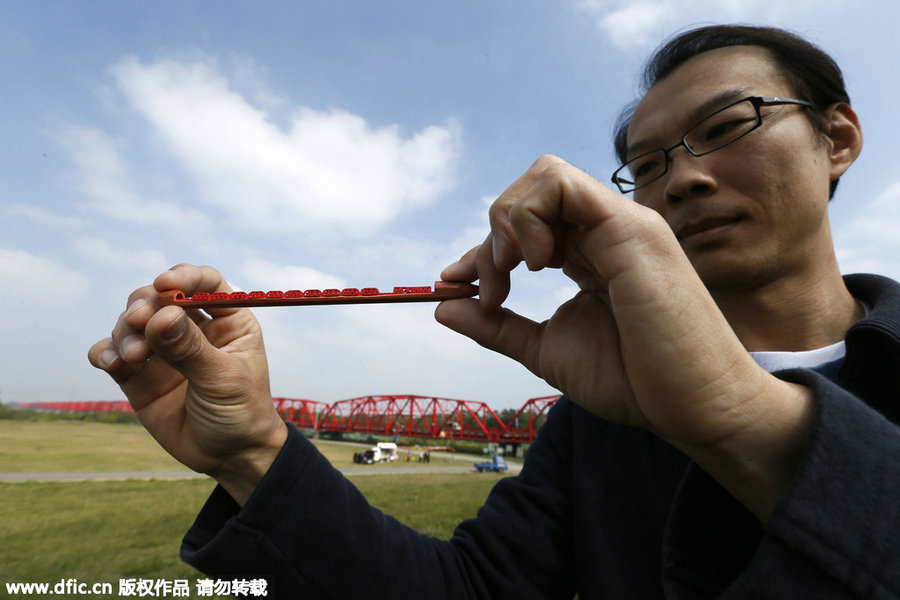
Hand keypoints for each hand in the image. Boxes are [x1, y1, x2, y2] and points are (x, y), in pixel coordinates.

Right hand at [88, 264, 286, 504]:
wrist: (229, 458)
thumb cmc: (241, 413)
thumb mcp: (222, 379)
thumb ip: (190, 349)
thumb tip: (162, 316)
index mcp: (228, 321)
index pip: (205, 283)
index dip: (184, 277)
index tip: (164, 283)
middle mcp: (194, 329)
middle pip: (160, 297)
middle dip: (145, 305)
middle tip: (139, 322)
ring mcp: (164, 351)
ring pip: (133, 323)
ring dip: (126, 331)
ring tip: (133, 356)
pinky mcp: (139, 375)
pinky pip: (114, 353)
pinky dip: (106, 352)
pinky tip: (111, 362)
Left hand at [436, 156, 811, 516]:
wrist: (692, 407)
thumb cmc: (634, 381)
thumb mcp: (547, 350)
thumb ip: (498, 327)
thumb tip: (444, 307)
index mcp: (589, 256)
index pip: (525, 226)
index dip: (482, 250)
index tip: (452, 283)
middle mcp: (605, 232)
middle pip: (530, 193)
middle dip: (491, 237)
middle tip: (492, 291)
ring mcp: (620, 225)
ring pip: (544, 177)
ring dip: (509, 222)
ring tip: (515, 274)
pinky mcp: (630, 229)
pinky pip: (562, 184)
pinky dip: (530, 216)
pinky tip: (538, 265)